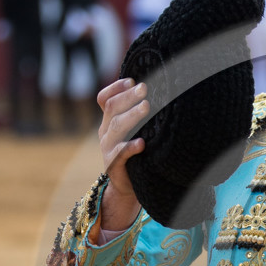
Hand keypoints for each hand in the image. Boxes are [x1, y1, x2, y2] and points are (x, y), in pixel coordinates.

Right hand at [96, 78, 148, 230]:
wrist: (126, 186)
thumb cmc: (136, 155)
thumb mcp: (133, 133)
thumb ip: (137, 117)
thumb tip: (160, 95)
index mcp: (109, 122)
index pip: (105, 99)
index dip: (116, 88)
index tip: (132, 80)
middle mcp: (106, 132)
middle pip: (112, 108)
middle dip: (129, 96)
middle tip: (145, 88)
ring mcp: (108, 148)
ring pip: (117, 127)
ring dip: (132, 116)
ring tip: (147, 107)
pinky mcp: (113, 164)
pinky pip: (120, 154)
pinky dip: (130, 147)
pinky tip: (142, 143)